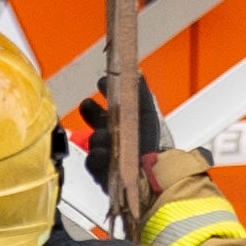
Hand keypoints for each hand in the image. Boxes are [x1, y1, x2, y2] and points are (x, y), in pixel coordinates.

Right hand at [72, 77, 174, 205]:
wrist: (157, 175)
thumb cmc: (156, 142)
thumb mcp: (149, 111)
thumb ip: (140, 91)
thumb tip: (134, 70)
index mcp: (129, 121)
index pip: (112, 102)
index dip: (106, 91)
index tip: (101, 82)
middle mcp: (119, 136)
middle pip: (96, 119)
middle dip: (91, 111)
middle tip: (88, 105)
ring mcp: (110, 154)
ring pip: (93, 139)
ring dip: (98, 136)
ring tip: (107, 138)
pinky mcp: (104, 173)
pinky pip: (92, 161)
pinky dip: (97, 156)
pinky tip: (103, 154)